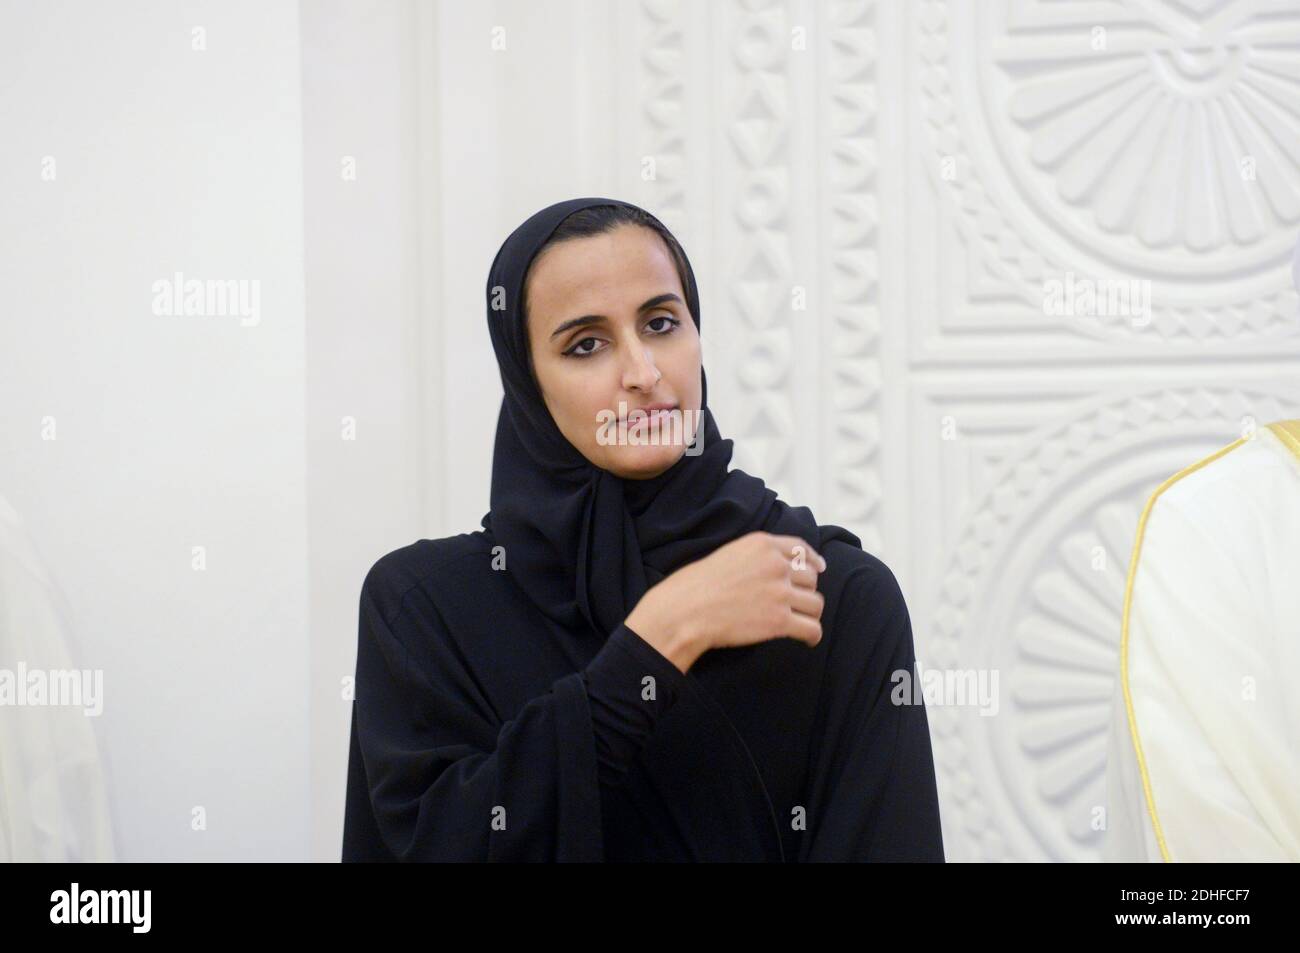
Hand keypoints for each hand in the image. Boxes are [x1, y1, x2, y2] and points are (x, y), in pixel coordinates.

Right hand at [624, 531, 826, 673]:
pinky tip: (807, 639)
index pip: (801, 549)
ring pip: (815, 603)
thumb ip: (757, 556)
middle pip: (811, 578)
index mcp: (763, 544)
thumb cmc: (696, 585)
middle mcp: (776, 565)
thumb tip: (779, 566)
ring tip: (800, 621)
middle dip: (804, 590)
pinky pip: (812, 628)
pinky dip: (812, 635)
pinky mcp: (780, 621)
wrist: (685, 611)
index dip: (813, 561)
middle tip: (794, 602)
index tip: (819, 569)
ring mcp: (780, 593)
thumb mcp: (729, 553)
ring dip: (809, 613)